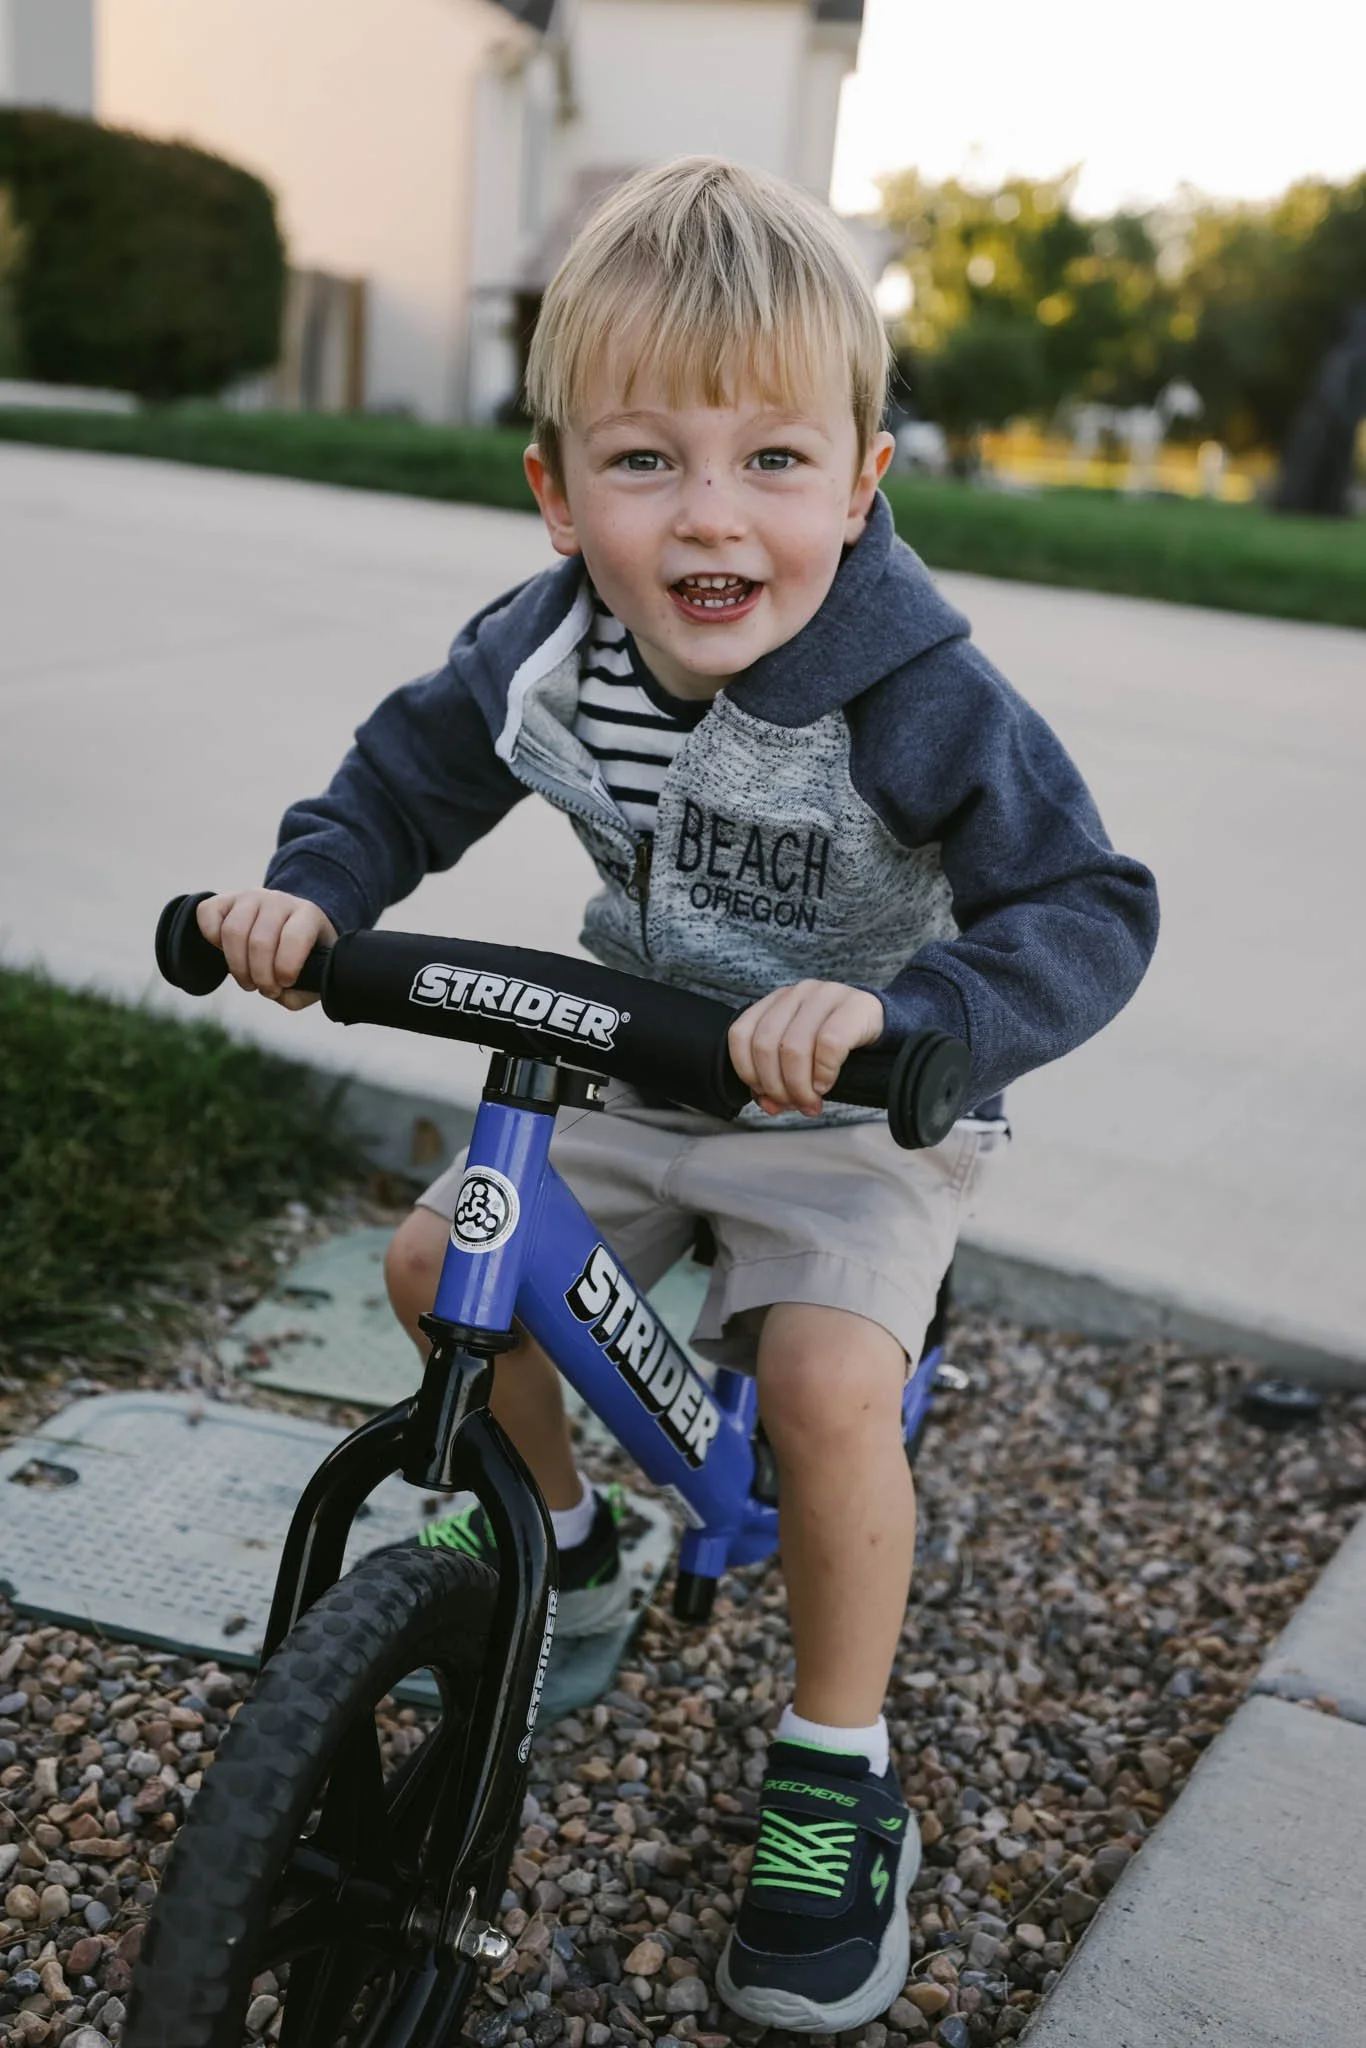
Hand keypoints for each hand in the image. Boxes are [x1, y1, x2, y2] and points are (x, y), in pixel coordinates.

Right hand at [196, 890, 337, 1009]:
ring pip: (233, 932)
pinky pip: (208, 917)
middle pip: (259, 942)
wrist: (285, 929)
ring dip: (238, 967)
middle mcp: (278, 900)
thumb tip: (277, 993)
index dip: (286, 967)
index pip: (295, 937)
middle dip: (260, 977)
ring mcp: (249, 897)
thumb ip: (300, 991)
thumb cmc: (301, 957)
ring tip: (249, 981)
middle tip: (266, 990)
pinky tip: (229, 953)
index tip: (285, 983)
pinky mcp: (223, 899)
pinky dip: (212, 942)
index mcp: (307, 914)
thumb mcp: (313, 975)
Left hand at [728, 980, 884, 1117]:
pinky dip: (823, 1073)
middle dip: (777, 1086)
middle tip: (795, 1104)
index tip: (765, 1094)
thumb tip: (768, 1104)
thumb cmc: (838, 1046)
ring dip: (799, 1086)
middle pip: (766, 1045)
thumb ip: (778, 1078)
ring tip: (811, 1102)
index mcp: (775, 1002)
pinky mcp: (854, 1006)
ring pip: (793, 1047)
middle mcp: (796, 993)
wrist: (884, 1025)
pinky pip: (828, 1044)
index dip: (747, 1072)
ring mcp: (825, 995)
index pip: (740, 1035)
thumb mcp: (802, 1058)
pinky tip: (827, 1084)